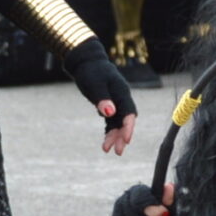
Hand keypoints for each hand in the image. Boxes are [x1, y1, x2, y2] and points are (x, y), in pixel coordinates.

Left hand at [61, 40, 138, 154]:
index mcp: (122, 92)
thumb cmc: (90, 72)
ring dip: (115, 136)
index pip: (129, 112)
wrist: (86, 63)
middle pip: (125, 120)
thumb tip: (110, 113)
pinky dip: (109, 131)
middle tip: (118, 152)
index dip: (129, 127)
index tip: (127, 140)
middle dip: (122, 136)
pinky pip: (111, 121)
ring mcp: (116, 102)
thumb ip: (102, 99)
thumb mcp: (94, 85)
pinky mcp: (109, 105)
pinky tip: (105, 142)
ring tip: (107, 150)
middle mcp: (122, 98)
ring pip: (118, 122)